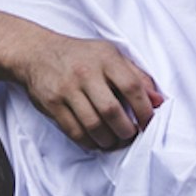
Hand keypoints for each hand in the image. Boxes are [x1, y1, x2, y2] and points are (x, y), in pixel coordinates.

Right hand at [16, 31, 162, 148]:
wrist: (37, 53)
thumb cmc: (81, 55)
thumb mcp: (110, 55)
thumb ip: (136, 76)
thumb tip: (158, 101)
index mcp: (106, 59)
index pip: (132, 87)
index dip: (144, 109)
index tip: (149, 122)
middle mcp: (86, 74)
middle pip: (112, 111)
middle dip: (126, 130)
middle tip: (130, 135)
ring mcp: (67, 90)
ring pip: (93, 125)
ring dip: (109, 140)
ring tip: (115, 141)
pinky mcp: (52, 104)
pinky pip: (74, 131)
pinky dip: (89, 142)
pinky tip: (97, 141)